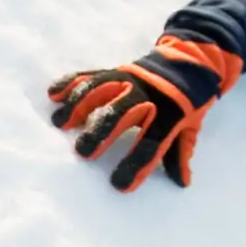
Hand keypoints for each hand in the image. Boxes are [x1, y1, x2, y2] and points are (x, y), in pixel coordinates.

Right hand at [48, 58, 210, 191]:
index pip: (152, 142)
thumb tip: (181, 182)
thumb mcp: (192, 126)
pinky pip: (91, 75)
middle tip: (82, 152)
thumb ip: (181, 153)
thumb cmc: (189, 102)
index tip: (119, 185)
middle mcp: (147, 95)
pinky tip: (53, 93)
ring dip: (78, 105)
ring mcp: (129, 80)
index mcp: (170, 115)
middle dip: (101, 132)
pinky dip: (71, 83)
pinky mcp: (116, 70)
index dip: (136, 163)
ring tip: (59, 123)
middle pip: (122, 113)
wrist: (190, 61)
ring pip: (101, 89)